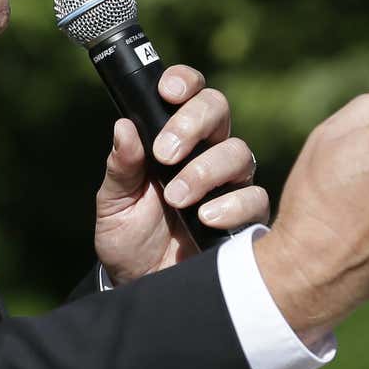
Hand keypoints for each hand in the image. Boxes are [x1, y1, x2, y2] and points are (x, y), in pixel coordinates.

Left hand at [93, 66, 269, 285]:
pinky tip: (205, 217)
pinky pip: (254, 199)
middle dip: (192, 122)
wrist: (143, 286)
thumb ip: (121, 167)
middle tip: (165, 153)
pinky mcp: (246, 218)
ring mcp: (229, 184)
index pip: (189, 94)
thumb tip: (123, 127)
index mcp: (173, 138)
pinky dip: (230, 205)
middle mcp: (206, 153)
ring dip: (205, 170)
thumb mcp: (114, 203)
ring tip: (176, 197)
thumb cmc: (129, 238)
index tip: (167, 91)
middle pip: (217, 110)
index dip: (184, 82)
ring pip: (238, 153)